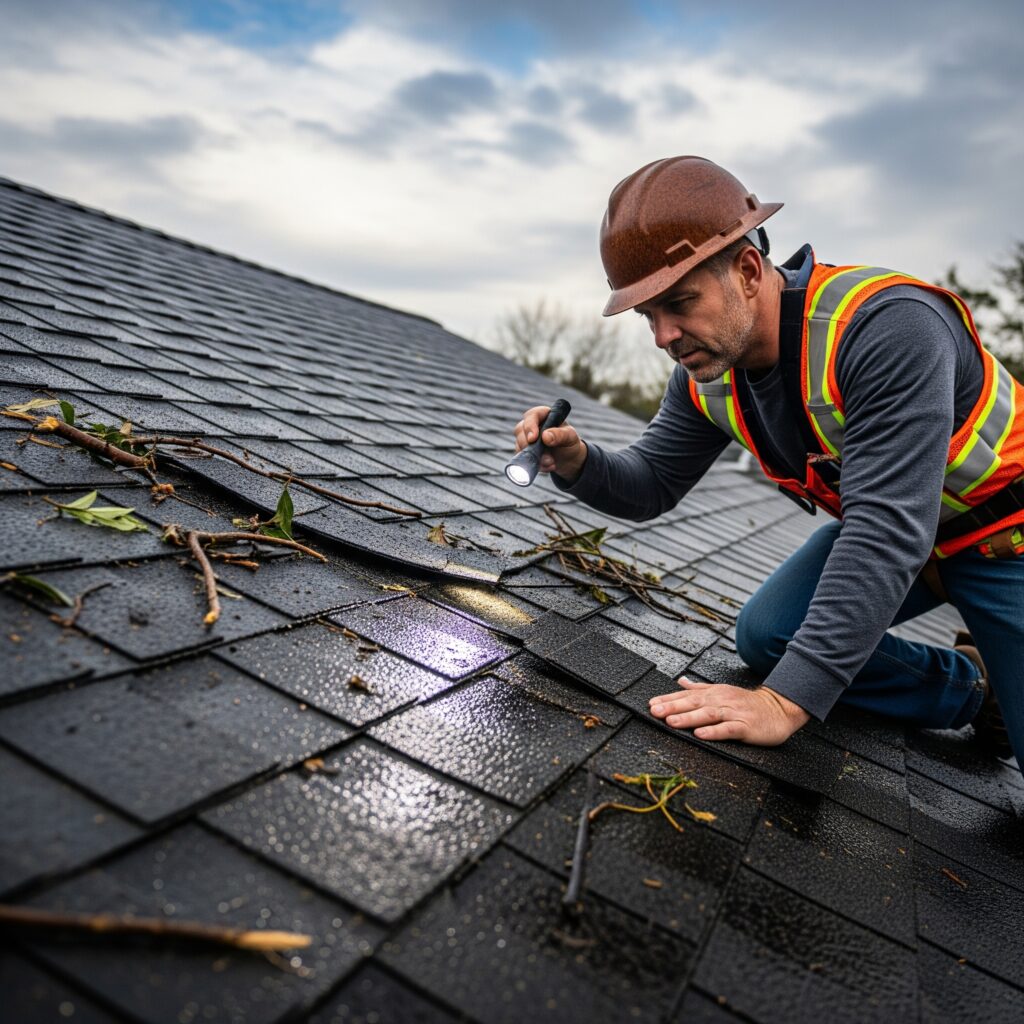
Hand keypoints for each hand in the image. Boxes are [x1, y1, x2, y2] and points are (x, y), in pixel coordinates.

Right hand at [513, 405, 587, 483]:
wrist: (568, 459)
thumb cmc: (570, 442)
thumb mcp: (570, 437)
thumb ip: (560, 434)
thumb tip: (545, 436)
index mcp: (543, 415)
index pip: (531, 415)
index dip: (530, 426)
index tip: (533, 439)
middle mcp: (531, 424)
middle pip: (520, 430)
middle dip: (530, 446)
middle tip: (545, 456)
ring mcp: (525, 438)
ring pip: (519, 445)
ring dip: (534, 456)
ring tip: (551, 463)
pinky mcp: (524, 451)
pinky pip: (523, 457)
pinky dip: (535, 464)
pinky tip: (547, 466)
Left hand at [648, 678, 809, 745]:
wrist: (778, 709)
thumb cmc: (747, 703)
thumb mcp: (722, 691)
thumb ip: (700, 688)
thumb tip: (680, 681)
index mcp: (714, 693)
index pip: (686, 696)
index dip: (668, 700)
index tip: (651, 704)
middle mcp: (721, 700)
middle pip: (694, 703)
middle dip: (672, 707)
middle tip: (654, 712)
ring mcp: (733, 713)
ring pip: (708, 715)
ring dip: (689, 718)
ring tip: (672, 722)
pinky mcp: (745, 726)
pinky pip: (728, 729)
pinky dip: (714, 731)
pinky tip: (701, 734)